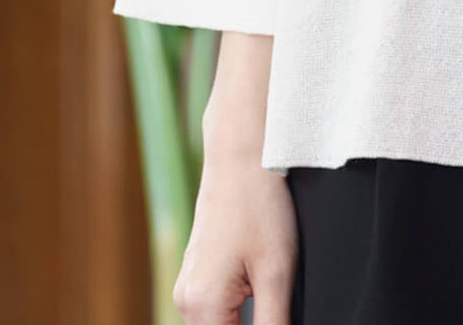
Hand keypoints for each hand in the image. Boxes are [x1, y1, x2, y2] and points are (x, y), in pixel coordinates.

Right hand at [172, 145, 297, 322]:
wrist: (240, 154)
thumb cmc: (259, 204)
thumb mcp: (276, 272)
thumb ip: (273, 324)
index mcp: (201, 305)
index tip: (274, 313)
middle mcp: (185, 300)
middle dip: (252, 323)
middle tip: (273, 296)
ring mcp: (188, 285)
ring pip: (219, 323)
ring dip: (245, 318)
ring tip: (267, 287)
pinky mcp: (197, 272)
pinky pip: (216, 305)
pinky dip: (238, 306)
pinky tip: (259, 280)